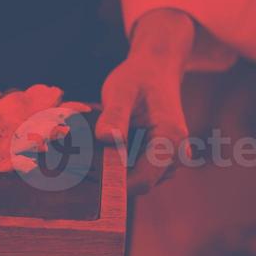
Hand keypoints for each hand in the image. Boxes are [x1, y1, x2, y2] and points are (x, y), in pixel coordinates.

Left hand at [95, 8, 194, 194]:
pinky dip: (120, 165)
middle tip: (79, 164)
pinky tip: (104, 148)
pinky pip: (138, 171)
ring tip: (91, 151)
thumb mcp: (122, 91)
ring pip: (137, 180)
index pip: (142, 180)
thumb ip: (115, 115)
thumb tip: (106, 139)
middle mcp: (176, 154)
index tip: (83, 180)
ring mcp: (170, 159)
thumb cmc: (138, 77)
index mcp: (170, 139)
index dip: (113, 186)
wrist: (156, 69)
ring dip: (114, 171)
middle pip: (139, 183)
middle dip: (111, 178)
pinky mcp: (160, 159)